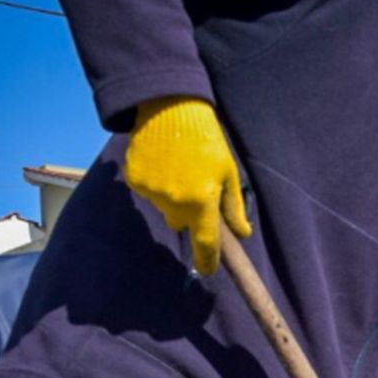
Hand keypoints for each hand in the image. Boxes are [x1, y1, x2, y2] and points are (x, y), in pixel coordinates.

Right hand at [124, 96, 251, 274]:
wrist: (169, 108)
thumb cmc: (207, 140)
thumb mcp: (228, 172)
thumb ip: (233, 206)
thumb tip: (242, 234)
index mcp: (201, 201)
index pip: (205, 243)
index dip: (208, 260)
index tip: (209, 270)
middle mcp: (174, 201)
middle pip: (183, 224)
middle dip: (191, 214)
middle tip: (197, 185)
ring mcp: (151, 192)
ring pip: (166, 209)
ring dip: (173, 198)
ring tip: (180, 167)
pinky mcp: (134, 180)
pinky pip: (150, 194)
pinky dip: (157, 185)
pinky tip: (163, 162)